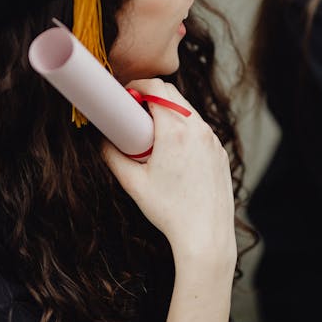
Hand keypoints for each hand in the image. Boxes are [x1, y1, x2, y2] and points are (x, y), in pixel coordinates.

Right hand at [102, 78, 235, 266]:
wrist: (205, 235)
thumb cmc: (170, 211)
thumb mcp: (133, 183)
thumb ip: (112, 156)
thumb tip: (101, 140)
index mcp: (176, 131)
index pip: (157, 88)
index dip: (138, 86)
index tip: (126, 94)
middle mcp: (198, 130)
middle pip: (173, 95)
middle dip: (152, 96)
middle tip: (134, 112)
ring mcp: (212, 140)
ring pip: (188, 111)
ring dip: (169, 112)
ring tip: (152, 134)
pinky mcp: (220, 152)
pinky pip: (200, 130)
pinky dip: (185, 129)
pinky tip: (173, 150)